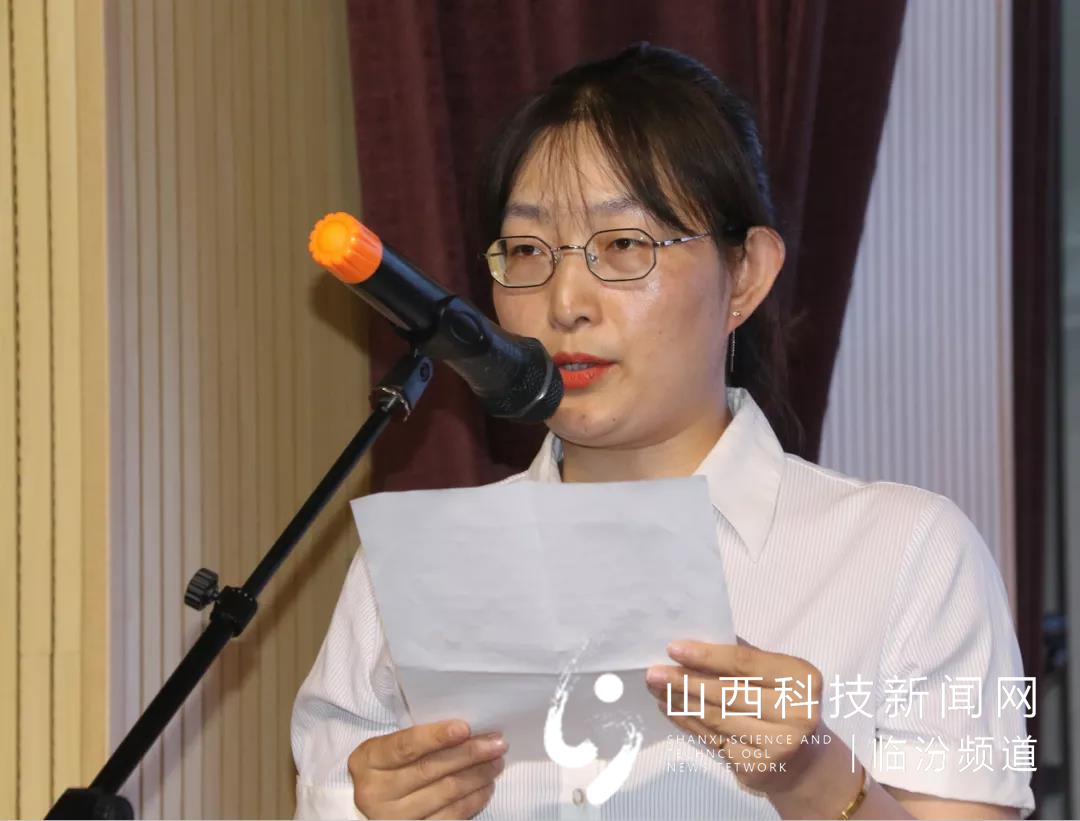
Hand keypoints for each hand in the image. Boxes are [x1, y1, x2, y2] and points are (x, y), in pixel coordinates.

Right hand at [348, 719, 506, 818]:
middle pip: (430, 770)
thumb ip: (417, 739)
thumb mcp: (388, 748)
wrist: (369, 805)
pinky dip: (472, 800)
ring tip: (496, 761)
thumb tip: (466, 730)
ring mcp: (394, 817)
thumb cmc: (386, 767)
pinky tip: (486, 787)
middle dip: (469, 754)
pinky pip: (450, 817)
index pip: (405, 747)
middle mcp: (376, 792)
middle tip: (496, 742)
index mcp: (368, 760)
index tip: (465, 727)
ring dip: (477, 776)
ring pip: (445, 793)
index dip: (436, 737)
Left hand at [645, 638, 839, 795]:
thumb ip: (745, 657)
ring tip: (656, 689)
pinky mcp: (757, 766)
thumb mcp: (778, 676)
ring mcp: (777, 744)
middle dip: (684, 681)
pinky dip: (688, 722)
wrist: (806, 763)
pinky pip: (713, 739)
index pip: (743, 663)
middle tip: (653, 673)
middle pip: (726, 692)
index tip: (673, 649)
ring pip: (715, 717)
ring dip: (680, 702)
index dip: (706, 656)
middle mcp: (795, 713)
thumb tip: (696, 639)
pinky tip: (670, 710)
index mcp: (800, 679)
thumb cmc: (785, 706)